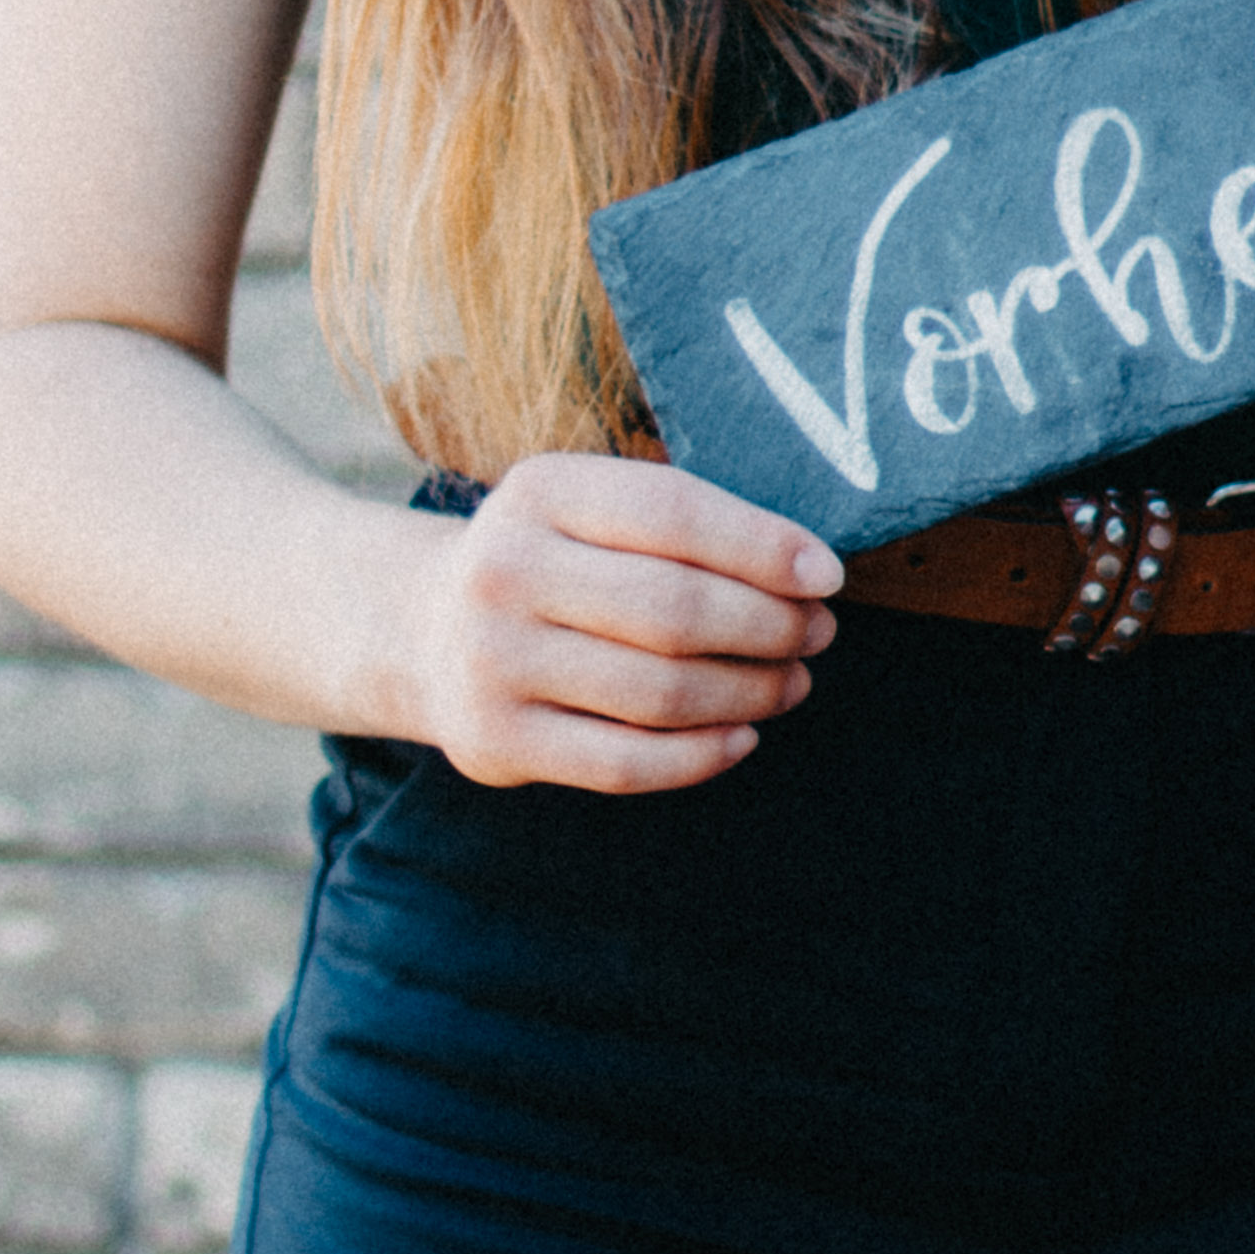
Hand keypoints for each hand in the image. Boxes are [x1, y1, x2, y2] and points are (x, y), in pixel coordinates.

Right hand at [399, 452, 841, 796]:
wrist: (428, 630)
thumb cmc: (554, 562)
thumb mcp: (592, 510)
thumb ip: (680, 526)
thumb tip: (808, 574)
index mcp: (540, 490)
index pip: (673, 513)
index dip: (763, 547)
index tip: (826, 577)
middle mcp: (505, 570)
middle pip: (674, 609)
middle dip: (769, 626)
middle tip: (817, 634)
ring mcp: (493, 660)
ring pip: (659, 692)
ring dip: (748, 692)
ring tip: (789, 683)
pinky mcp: (495, 740)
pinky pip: (626, 763)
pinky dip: (701, 755)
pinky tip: (741, 737)